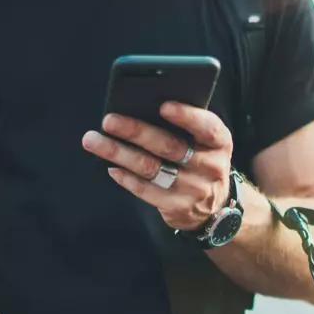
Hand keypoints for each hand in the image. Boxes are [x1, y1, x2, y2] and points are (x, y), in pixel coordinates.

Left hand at [81, 102, 232, 231]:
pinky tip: (111, 167)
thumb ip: (185, 126)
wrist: (215, 206)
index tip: (163, 105)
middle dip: (136, 131)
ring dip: (119, 153)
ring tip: (94, 141)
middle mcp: (211, 166)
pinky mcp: (178, 208)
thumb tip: (142, 105)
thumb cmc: (201, 160)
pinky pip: (146, 191)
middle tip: (108, 120)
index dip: (187, 116)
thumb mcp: (205, 142)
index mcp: (219, 143)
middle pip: (170, 146)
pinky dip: (126, 178)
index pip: (208, 127)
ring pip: (151, 168)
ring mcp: (195, 189)